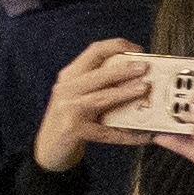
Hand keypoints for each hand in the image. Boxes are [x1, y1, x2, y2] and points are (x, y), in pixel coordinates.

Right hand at [36, 38, 162, 170]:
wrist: (48, 148)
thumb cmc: (70, 118)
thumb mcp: (79, 95)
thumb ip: (101, 84)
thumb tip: (139, 78)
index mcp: (71, 75)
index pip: (94, 51)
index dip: (118, 46)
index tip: (139, 50)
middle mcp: (67, 88)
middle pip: (99, 74)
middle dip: (124, 69)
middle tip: (145, 67)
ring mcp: (68, 109)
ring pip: (102, 98)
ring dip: (125, 92)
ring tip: (144, 90)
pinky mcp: (73, 130)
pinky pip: (106, 132)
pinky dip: (128, 135)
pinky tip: (144, 136)